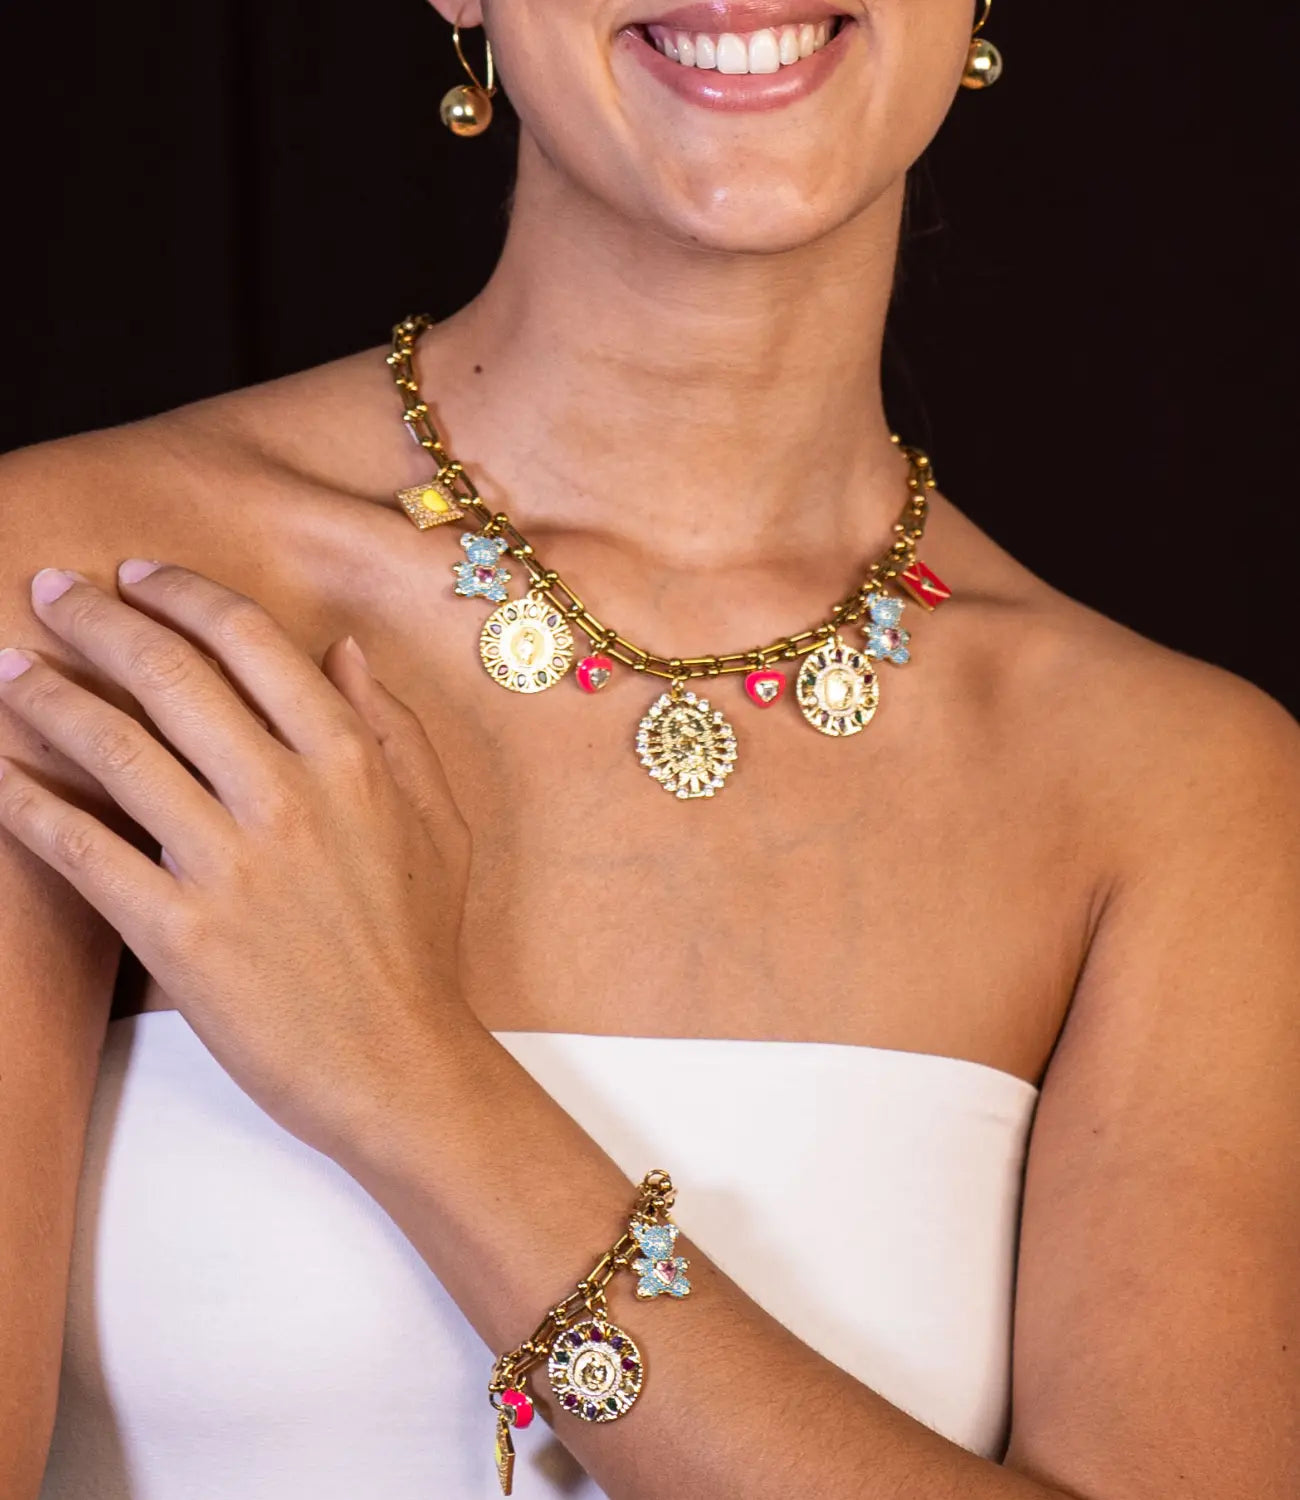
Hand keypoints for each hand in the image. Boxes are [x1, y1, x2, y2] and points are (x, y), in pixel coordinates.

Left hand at [0, 561, 475, 1157]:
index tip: (138, 575)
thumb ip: (394, 728)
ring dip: (45, 696)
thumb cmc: (422, 944)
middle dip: (95, 619)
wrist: (399, 1065)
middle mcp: (284, 795)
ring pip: (114, 749)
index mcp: (349, 758)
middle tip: (48, 590)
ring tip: (6, 668)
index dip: (182, 593)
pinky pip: (82, 851)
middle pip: (168, 674)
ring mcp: (227, 864)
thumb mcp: (439, 821)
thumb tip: (343, 651)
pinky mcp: (177, 934)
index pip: (248, 640)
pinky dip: (28, 805)